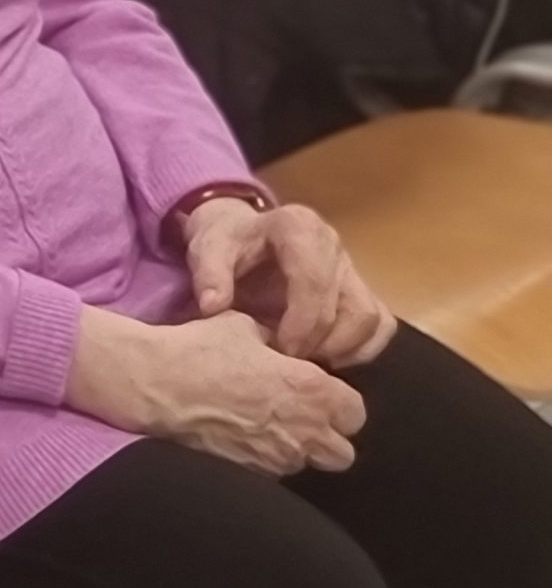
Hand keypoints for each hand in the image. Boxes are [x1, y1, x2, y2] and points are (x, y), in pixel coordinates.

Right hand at [65, 305, 363, 476]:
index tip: (317, 393)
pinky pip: (274, 472)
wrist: (158, 384)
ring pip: (308, 465)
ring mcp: (279, 457)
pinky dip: (266, 459)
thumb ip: (274, 343)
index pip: (356, 412)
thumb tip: (280, 349)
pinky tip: (243, 438)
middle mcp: (305, 430)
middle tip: (300, 418)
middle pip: (343, 452)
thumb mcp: (243, 327)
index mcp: (312, 389)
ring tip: (269, 430)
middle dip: (328, 437)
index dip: (339, 403)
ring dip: (296, 450)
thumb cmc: (201, 348)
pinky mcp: (253, 474)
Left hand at [185, 198, 396, 368]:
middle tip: (289, 361)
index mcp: (299, 226)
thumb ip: (209, 274)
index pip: (315, 281)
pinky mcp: (361, 288)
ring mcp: (351, 266)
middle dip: (320, 342)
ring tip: (305, 360)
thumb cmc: (226, 242)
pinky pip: (379, 325)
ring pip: (370, 318)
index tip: (280, 349)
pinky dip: (359, 349)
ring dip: (343, 348)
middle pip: (349, 307)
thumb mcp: (208, 248)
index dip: (302, 323)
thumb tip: (213, 306)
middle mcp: (333, 244)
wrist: (239, 234)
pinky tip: (325, 357)